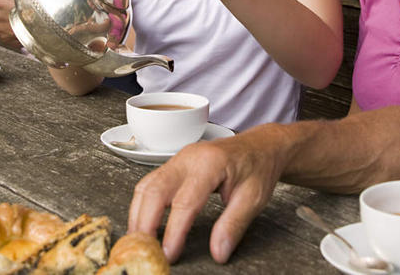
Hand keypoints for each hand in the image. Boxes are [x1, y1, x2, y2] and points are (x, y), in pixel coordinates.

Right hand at [128, 124, 288, 263]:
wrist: (260, 146)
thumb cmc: (257, 167)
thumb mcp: (253, 198)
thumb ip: (233, 225)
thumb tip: (218, 252)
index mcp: (211, 163)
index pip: (185, 201)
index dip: (174, 231)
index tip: (170, 254)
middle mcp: (189, 157)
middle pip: (155, 191)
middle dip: (145, 223)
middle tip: (144, 252)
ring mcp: (180, 159)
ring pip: (146, 186)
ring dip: (139, 215)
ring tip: (140, 243)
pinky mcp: (175, 164)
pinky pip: (150, 183)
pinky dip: (143, 205)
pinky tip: (145, 224)